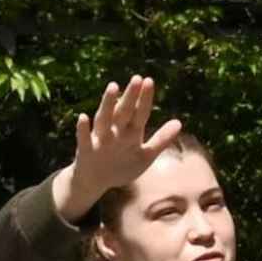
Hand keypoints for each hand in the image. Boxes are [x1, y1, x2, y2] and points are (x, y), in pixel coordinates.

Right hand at [52, 75, 182, 222]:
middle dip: (130, 96)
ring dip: (108, 104)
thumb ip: (161, 139)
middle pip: (124, 112)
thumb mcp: (145, 155)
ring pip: (104, 119)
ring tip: (113, 86)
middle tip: (137, 79)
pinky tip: (83, 117)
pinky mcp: (86, 151)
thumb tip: (179, 122)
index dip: (144, 99)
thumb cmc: (122, 165)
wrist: (95, 181)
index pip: (139, 113)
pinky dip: (83, 129)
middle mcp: (115, 132)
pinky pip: (84, 139)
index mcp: (130, 133)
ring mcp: (100, 140)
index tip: (149, 81)